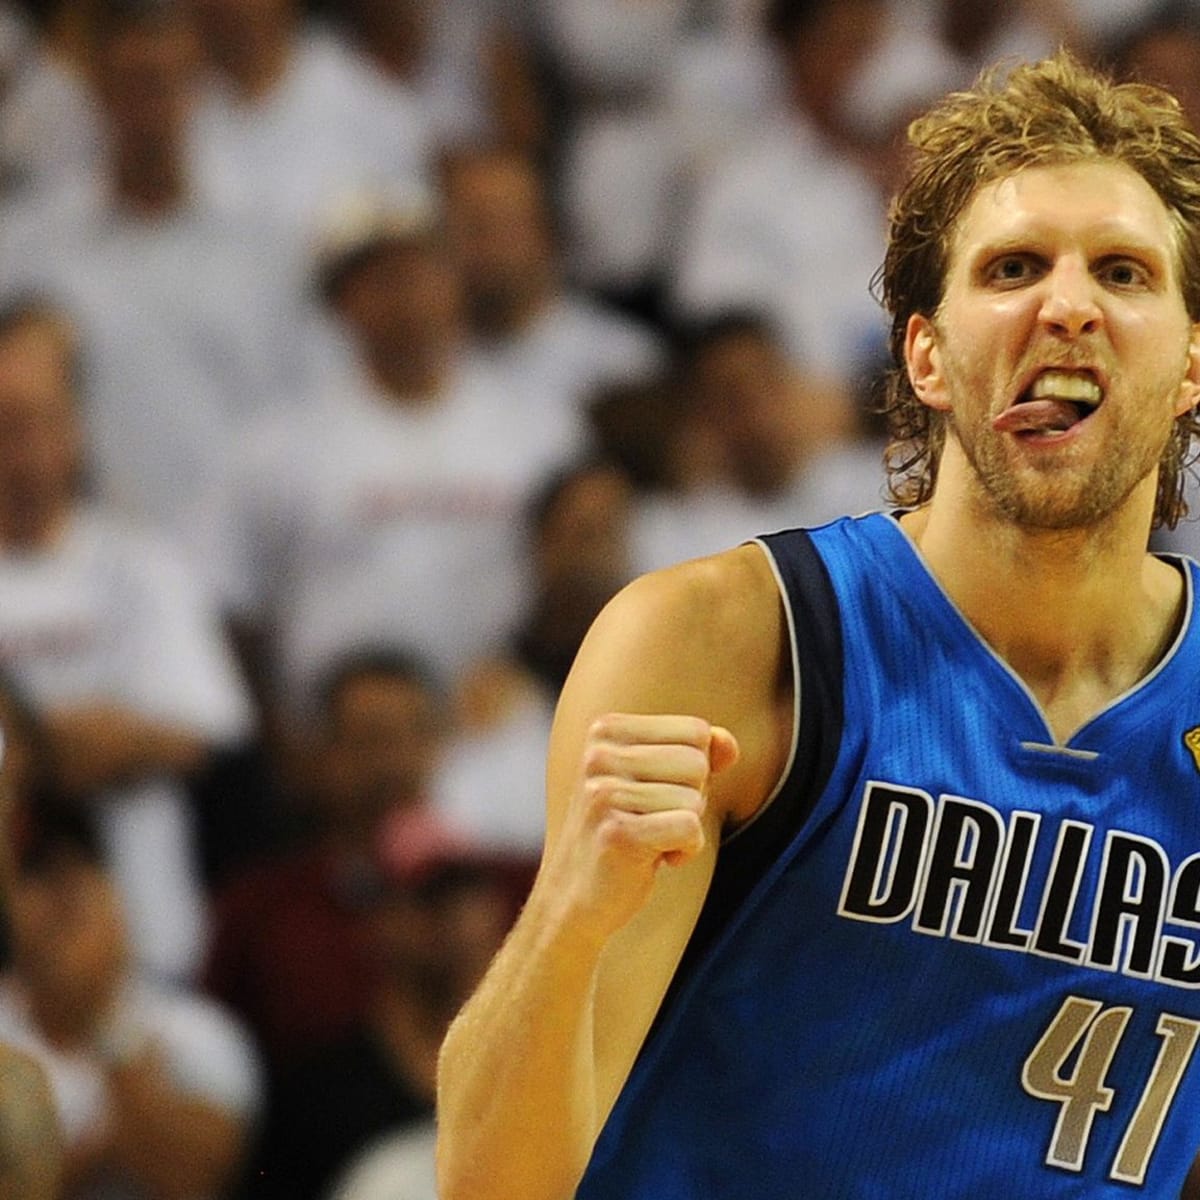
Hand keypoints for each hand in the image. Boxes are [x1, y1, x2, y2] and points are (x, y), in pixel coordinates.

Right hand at [546, 713, 739, 942]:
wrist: (575, 894)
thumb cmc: (626, 829)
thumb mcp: (660, 780)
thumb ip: (699, 753)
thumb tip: (729, 744)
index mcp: (607, 729)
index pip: (697, 730)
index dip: (695, 769)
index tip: (659, 794)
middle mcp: (600, 755)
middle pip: (698, 763)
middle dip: (693, 799)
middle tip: (654, 821)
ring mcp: (604, 794)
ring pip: (695, 799)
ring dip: (686, 829)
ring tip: (648, 839)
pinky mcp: (617, 833)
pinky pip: (690, 829)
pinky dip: (686, 851)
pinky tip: (653, 859)